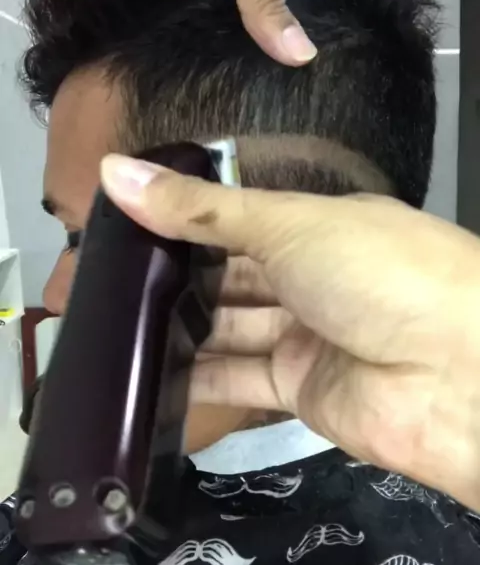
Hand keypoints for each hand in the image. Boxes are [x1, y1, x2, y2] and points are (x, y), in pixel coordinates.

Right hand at [101, 154, 479, 510]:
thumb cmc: (381, 274)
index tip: (121, 226)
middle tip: (105, 283)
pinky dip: (197, 381)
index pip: (238, 220)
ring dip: (179, 331)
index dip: (184, 222)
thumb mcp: (288, 224)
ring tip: (113, 328)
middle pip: (230, 278)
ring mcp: (308, 338)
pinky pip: (240, 382)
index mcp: (320, 226)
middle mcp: (313, 279)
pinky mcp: (302, 394)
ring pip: (230, 332)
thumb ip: (201, 210)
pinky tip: (146, 377)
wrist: (461, 375)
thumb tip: (116, 170)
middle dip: (176, 279)